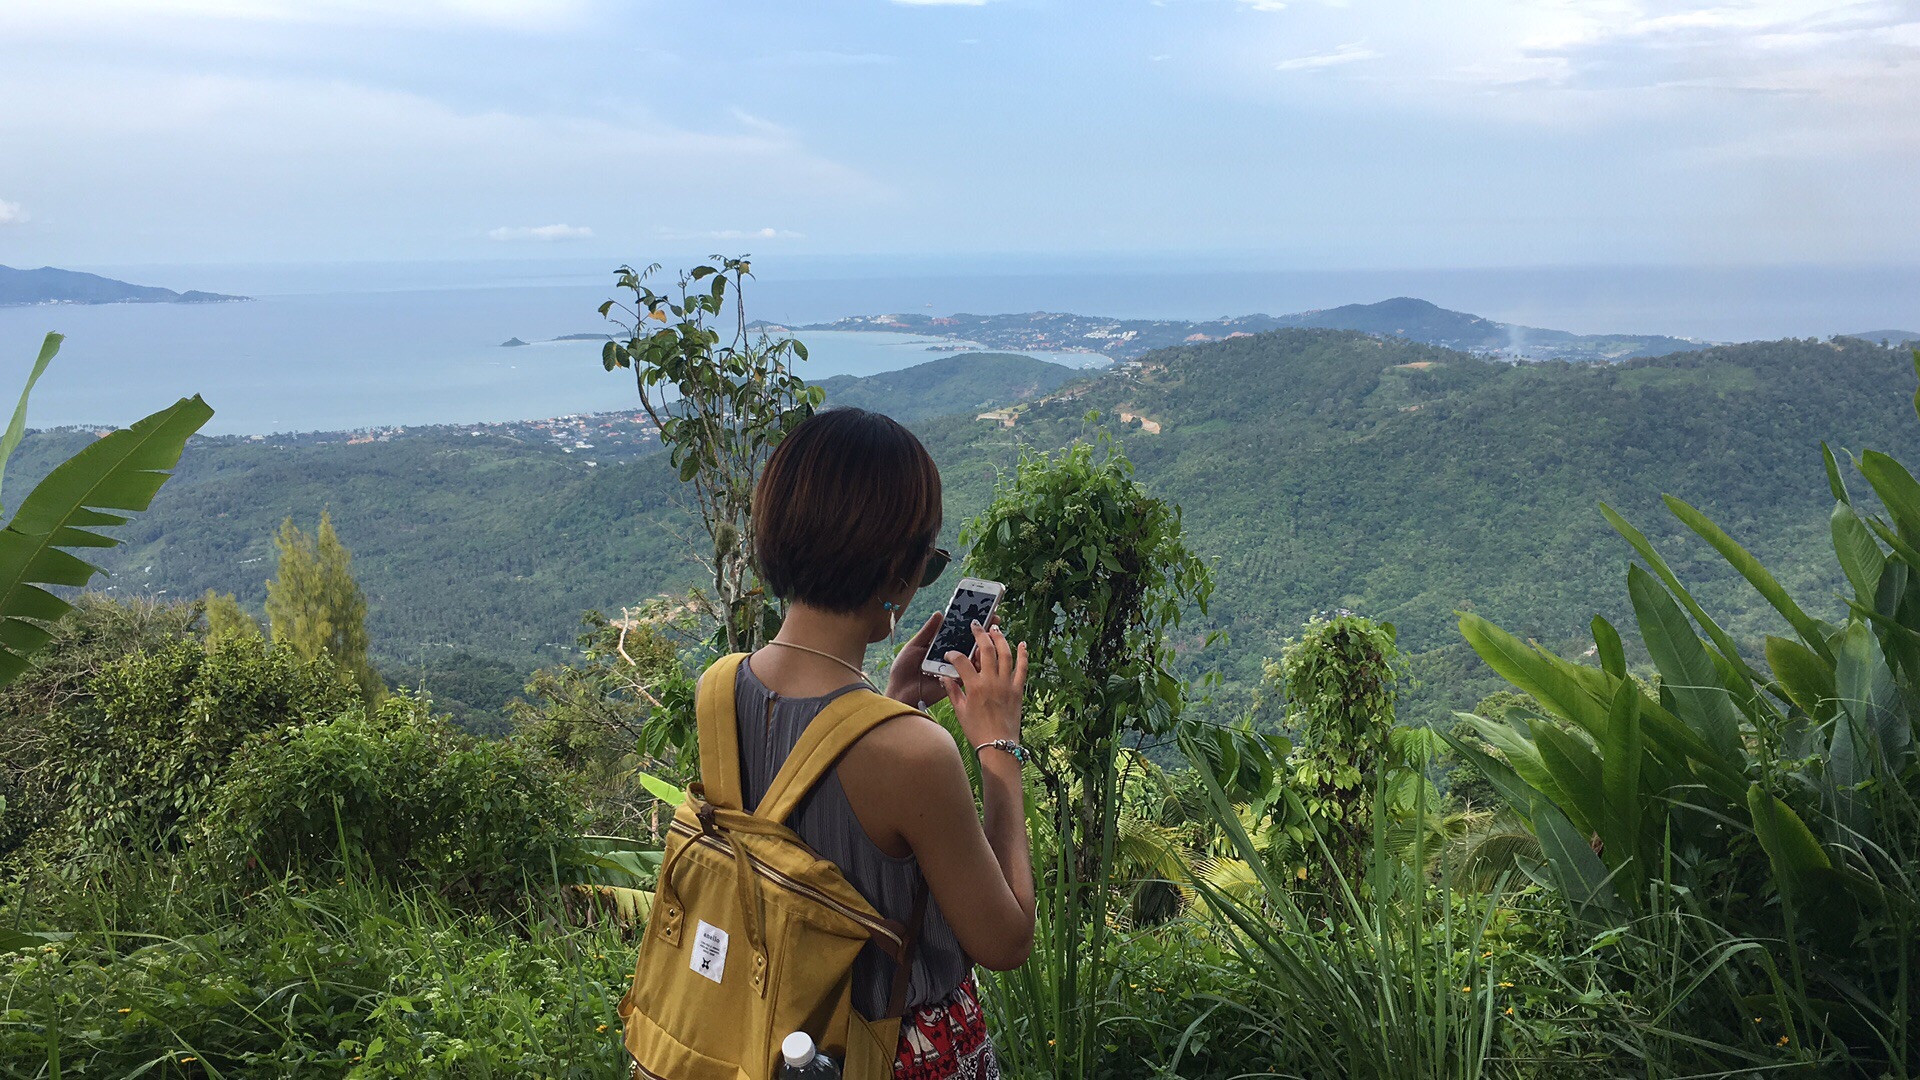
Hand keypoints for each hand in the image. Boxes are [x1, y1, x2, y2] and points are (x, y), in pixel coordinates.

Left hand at [885, 610, 1003, 708]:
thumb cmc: (904, 669)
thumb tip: (940, 613)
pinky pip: (970, 672)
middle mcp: (950, 657)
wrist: (900, 691)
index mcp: (941, 647)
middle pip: (969, 643)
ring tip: (989, 635)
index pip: (959, 633)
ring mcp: (954, 669)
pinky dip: (976, 663)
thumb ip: (928, 631)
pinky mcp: (956, 681)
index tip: (983, 612)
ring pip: (973, 657)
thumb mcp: (915, 646)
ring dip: (982, 646)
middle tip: (994, 620)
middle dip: (983, 632)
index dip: (970, 624)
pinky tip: (980, 653)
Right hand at [939, 621, 1026, 748]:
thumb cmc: (977, 730)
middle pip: (986, 650)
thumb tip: (944, 677)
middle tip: (976, 625)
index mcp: (974, 687)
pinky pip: (1022, 668)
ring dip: (1001, 639)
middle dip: (980, 634)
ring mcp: (1006, 684)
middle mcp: (991, 681)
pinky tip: (1022, 644)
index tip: (950, 654)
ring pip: (1005, 654)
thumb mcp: (960, 711)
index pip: (962, 662)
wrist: (999, 745)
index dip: (954, 655)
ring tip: (995, 629)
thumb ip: (953, 691)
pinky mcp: (1018, 690)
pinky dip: (1023, 655)